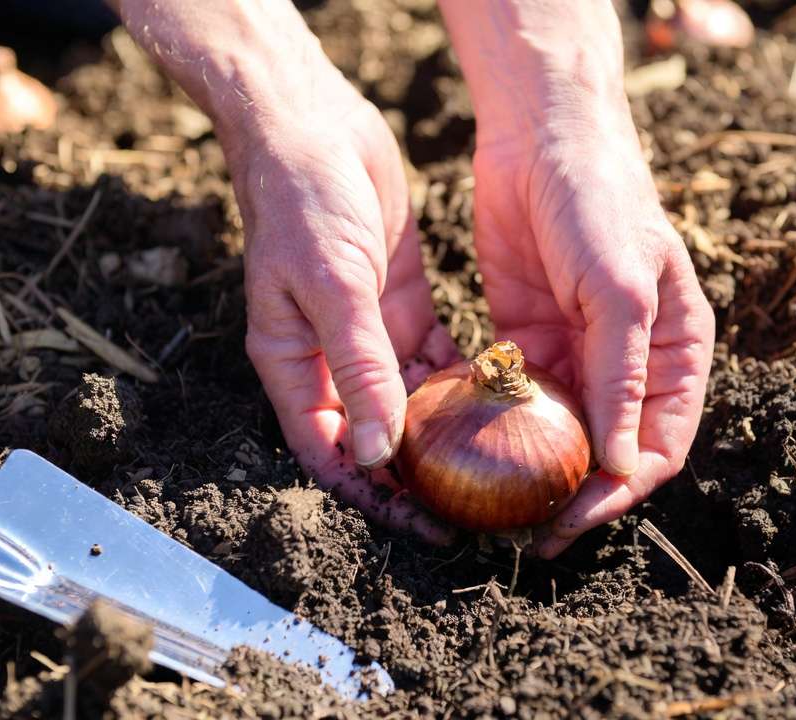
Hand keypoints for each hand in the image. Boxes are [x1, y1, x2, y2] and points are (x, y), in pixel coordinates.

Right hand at [119, 0, 457, 542]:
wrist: (311, 125)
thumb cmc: (302, 201)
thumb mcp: (332, 284)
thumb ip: (359, 365)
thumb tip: (378, 451)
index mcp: (294, 363)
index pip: (331, 452)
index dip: (371, 496)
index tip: (423, 525)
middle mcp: (328, 358)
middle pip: (372, 436)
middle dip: (416, 476)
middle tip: (473, 506)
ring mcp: (364, 332)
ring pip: (407, 402)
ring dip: (444, 435)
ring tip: (496, 466)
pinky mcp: (397, 303)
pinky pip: (430, 358)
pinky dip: (458, 383)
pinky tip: (501, 401)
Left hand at [440, 1, 715, 557]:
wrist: (539, 136)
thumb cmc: (601, 203)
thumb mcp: (620, 290)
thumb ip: (621, 377)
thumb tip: (624, 467)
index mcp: (674, 351)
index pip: (661, 445)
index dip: (622, 492)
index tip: (575, 519)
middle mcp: (628, 360)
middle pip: (607, 449)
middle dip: (571, 492)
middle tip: (527, 532)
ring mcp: (574, 351)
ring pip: (556, 431)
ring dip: (529, 468)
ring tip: (492, 505)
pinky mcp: (524, 337)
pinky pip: (512, 398)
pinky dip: (494, 427)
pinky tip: (466, 452)